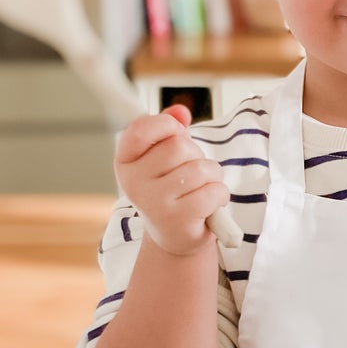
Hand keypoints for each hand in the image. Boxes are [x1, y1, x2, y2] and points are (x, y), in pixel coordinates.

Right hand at [113, 104, 229, 257]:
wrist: (174, 236)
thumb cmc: (171, 190)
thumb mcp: (164, 158)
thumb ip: (171, 130)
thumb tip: (180, 111)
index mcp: (125, 162)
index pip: (141, 129)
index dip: (166, 124)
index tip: (177, 134)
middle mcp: (134, 183)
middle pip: (179, 146)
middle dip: (197, 155)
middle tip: (193, 172)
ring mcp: (155, 203)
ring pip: (200, 168)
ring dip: (213, 176)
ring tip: (203, 188)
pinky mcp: (178, 219)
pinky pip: (213, 191)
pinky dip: (220, 194)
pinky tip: (211, 204)